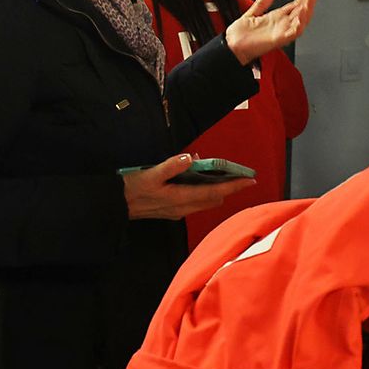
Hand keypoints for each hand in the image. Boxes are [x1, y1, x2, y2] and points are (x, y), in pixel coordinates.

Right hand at [122, 154, 255, 220]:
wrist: (118, 205)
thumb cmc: (133, 189)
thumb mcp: (150, 174)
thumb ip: (171, 166)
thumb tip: (189, 158)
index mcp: (180, 199)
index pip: (214, 192)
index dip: (233, 186)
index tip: (250, 180)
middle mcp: (183, 208)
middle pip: (214, 199)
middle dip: (228, 187)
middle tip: (238, 174)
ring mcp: (179, 211)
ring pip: (206, 201)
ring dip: (216, 189)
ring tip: (220, 173)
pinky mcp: (173, 210)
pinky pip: (196, 201)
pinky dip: (203, 191)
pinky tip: (198, 178)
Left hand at [224, 0, 321, 64]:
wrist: (231, 47)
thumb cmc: (240, 36)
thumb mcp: (251, 14)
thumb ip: (261, 4)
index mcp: (276, 19)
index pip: (296, 5)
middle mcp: (281, 25)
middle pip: (301, 11)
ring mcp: (281, 32)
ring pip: (301, 21)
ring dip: (308, 9)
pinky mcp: (277, 39)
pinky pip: (293, 32)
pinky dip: (299, 24)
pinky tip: (303, 14)